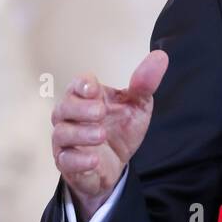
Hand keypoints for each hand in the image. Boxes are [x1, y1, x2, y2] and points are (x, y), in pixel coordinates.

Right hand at [51, 50, 168, 221]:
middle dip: (80, 108)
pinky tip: (94, 159)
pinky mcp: (68, 164)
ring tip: (101, 135)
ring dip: (80, 134)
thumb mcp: (137, 106)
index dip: (82, 84)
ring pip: (61, 134)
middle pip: (63, 107)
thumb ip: (144, 84)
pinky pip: (65, 161)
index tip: (93, 88)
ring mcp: (66, 141)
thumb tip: (160, 56)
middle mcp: (71, 117)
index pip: (77, 85)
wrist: (116, 164)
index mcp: (86, 98)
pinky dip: (78, 160)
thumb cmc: (120, 128)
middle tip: (101, 111)